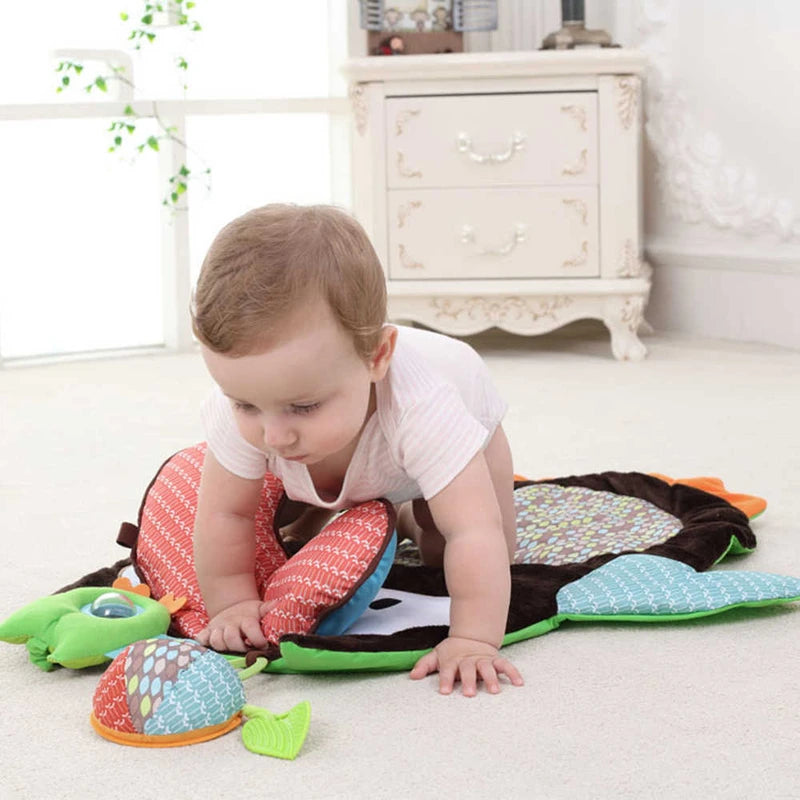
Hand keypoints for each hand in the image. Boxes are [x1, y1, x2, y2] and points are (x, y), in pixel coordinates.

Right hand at [194, 599, 274, 651]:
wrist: (232, 606)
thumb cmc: (249, 613)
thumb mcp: (260, 609)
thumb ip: (270, 608)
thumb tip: (280, 603)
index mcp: (245, 618)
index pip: (250, 628)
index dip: (258, 639)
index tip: (264, 646)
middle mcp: (230, 623)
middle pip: (231, 638)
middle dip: (239, 647)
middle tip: (246, 650)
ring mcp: (217, 627)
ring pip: (216, 640)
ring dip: (224, 647)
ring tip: (232, 649)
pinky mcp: (207, 632)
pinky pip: (201, 639)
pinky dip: (204, 644)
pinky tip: (211, 648)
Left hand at [409, 636, 523, 696]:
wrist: (471, 636)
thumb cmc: (452, 652)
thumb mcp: (437, 655)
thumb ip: (425, 665)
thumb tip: (412, 676)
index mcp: (453, 660)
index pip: (447, 670)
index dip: (445, 679)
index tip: (444, 691)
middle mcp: (468, 660)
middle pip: (468, 669)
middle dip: (469, 681)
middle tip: (470, 694)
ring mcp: (483, 659)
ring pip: (487, 668)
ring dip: (491, 678)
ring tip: (495, 690)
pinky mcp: (495, 659)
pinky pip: (505, 665)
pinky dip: (512, 673)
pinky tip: (518, 683)